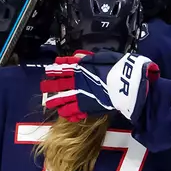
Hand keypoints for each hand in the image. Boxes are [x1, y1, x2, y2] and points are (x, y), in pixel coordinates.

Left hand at [41, 51, 156, 122]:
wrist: (126, 83)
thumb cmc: (117, 68)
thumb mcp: (101, 57)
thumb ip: (87, 58)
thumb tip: (77, 56)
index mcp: (80, 68)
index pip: (61, 68)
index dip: (54, 70)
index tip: (48, 70)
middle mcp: (76, 81)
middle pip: (57, 84)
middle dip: (49, 86)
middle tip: (44, 87)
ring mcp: (79, 95)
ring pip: (60, 99)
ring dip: (53, 100)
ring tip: (48, 102)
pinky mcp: (85, 107)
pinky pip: (72, 111)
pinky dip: (66, 112)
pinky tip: (62, 113)